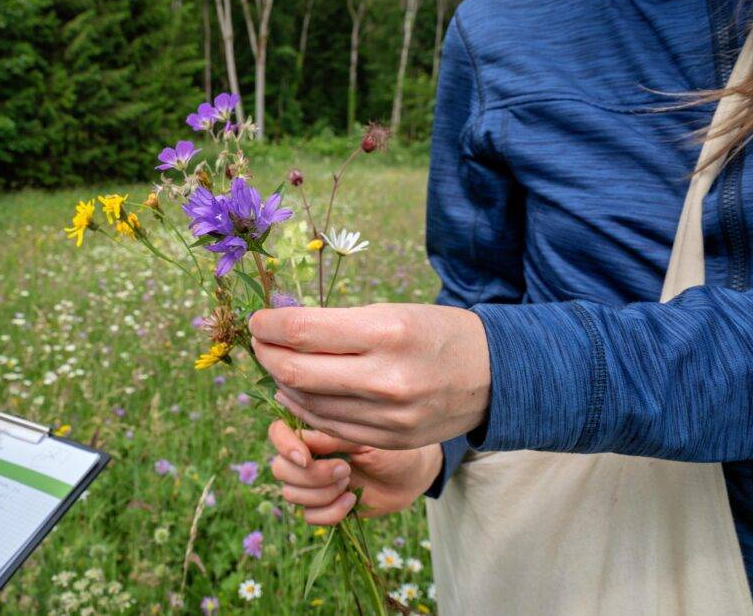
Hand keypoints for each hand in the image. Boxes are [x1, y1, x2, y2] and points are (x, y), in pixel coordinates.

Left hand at [251, 303, 489, 449]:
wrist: (494, 375)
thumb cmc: (436, 333)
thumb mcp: (392, 313)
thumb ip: (338, 325)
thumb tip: (280, 329)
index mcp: (387, 332)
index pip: (303, 331)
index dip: (268, 327)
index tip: (258, 321)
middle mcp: (385, 378)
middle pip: (296, 372)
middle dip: (265, 355)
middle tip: (259, 343)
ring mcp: (387, 416)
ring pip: (307, 403)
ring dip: (281, 382)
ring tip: (277, 364)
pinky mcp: (388, 439)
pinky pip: (328, 425)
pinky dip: (304, 407)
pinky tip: (297, 391)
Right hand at [268, 420, 441, 524]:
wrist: (412, 477)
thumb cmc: (392, 449)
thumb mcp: (366, 438)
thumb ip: (333, 437)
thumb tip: (303, 438)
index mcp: (313, 431)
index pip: (277, 432)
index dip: (284, 446)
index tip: (307, 458)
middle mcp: (306, 456)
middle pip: (279, 469)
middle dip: (312, 476)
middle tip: (345, 470)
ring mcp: (311, 483)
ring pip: (291, 494)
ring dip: (323, 493)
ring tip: (350, 483)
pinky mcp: (322, 507)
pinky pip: (309, 517)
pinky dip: (331, 512)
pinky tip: (352, 501)